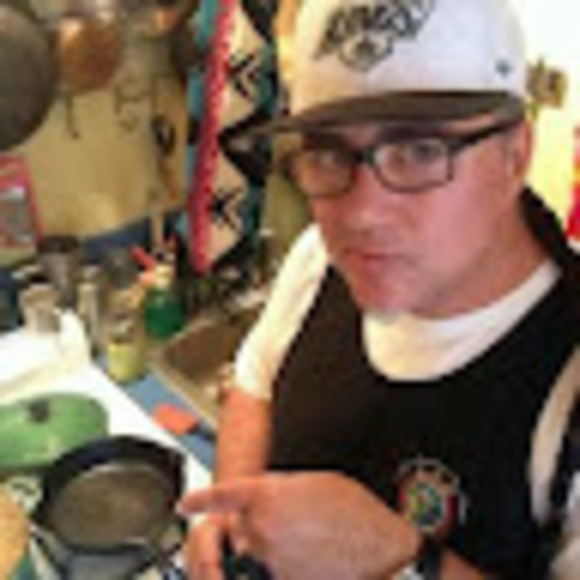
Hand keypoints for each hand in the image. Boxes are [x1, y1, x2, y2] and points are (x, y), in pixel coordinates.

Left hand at [180, 471, 420, 579]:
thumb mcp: (312, 483)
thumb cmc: (352, 509)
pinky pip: (275, 572)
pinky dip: (286, 566)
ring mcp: (272, 560)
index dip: (201, 499)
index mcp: (268, 496)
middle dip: (256, 526)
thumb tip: (267, 504)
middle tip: (291, 520)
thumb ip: (278, 492)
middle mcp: (263, 529)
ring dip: (271, 548)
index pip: (223, 496)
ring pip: (257, 555)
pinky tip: (313, 555)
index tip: (186, 503)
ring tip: (307, 539)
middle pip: (241, 530)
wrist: (379, 543)